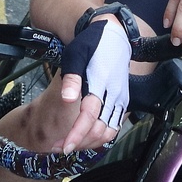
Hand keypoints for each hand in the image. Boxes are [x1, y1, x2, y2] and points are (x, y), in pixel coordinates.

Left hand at [59, 5, 133, 139]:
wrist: (114, 35)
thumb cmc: (90, 45)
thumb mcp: (75, 56)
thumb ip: (71, 79)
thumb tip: (67, 99)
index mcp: (100, 83)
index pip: (89, 116)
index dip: (77, 134)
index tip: (64, 147)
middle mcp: (113, 94)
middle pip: (99, 130)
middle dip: (79, 143)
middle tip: (57, 146)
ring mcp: (121, 98)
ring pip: (109, 131)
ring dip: (90, 142)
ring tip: (70, 142)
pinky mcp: (123, 100)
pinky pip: (115, 125)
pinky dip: (100, 136)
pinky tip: (85, 135)